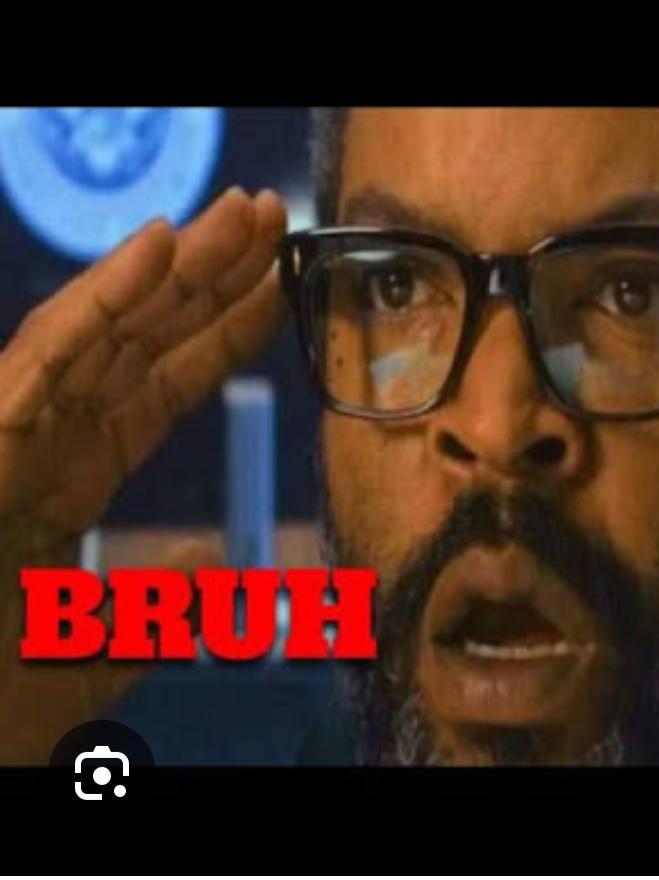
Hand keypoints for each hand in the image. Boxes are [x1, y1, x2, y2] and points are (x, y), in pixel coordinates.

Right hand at [0, 188, 284, 761]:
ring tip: (240, 214)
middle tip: (271, 216)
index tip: (279, 286)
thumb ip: (161, 605)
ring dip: (175, 265)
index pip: (162, 387)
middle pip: (141, 342)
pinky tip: (159, 246)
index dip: (222, 333)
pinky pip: (49, 359)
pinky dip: (104, 301)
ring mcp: (7, 435)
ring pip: (104, 332)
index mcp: (69, 481)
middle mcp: (41, 444)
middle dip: (209, 277)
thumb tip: (213, 563)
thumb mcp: (100, 648)